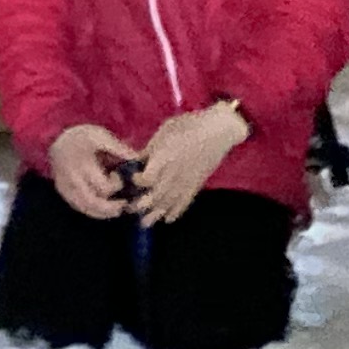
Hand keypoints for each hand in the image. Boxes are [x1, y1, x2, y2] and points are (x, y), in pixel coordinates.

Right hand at [47, 122, 141, 218]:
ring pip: (84, 207)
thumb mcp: (100, 135)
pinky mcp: (62, 190)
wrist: (56, 136)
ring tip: (114, 210)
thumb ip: (118, 148)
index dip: (115, 185)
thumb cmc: (81, 135)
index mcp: (83, 164)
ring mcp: (65, 186)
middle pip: (92, 202)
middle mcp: (73, 178)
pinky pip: (76, 205)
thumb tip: (137, 158)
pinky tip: (100, 209)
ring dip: (101, 212)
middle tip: (122, 205)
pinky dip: (90, 210)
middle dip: (109, 208)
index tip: (119, 177)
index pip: (103, 185)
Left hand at [131, 101, 252, 223]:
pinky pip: (185, 202)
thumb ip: (151, 148)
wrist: (218, 131)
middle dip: (142, 204)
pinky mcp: (197, 185)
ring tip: (145, 223)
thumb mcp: (165, 130)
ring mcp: (187, 181)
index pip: (148, 177)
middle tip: (130, 209)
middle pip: (156, 194)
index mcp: (165, 156)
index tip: (131, 180)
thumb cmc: (189, 125)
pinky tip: (168, 219)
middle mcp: (174, 172)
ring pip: (169, 202)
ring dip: (156, 214)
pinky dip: (176, 212)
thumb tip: (138, 161)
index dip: (137, 181)